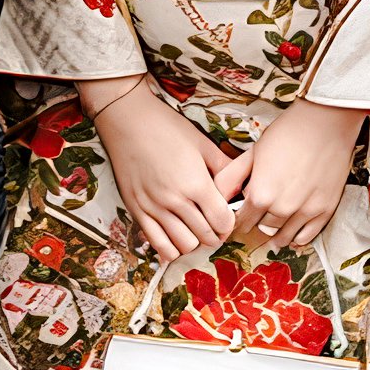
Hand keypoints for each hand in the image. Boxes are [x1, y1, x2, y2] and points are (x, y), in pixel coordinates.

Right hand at [83, 76, 247, 259]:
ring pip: (183, 245)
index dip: (229, 224)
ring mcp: (154, 207)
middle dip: (214, 234)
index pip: (222, 222)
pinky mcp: (136, 210)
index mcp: (196, 183)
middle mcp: (175, 200)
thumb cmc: (166, 127)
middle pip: (205, 237)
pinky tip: (175, 237)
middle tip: (213, 225)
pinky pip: (157, 245)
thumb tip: (241, 188)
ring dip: (194, 242)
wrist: (127, 120)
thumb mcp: (202, 143)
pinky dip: (171, 248)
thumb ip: (225, 168)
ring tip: (194, 229)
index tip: (227, 218)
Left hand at [222, 99, 365, 248]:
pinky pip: (307, 236)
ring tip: (272, 226)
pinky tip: (292, 232)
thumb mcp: (252, 153)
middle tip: (256, 217)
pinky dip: (297, 238)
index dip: (237, 220)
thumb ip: (232, 178)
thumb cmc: (286, 134)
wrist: (325, 124)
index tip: (238, 217)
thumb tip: (216, 196)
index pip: (241, 222)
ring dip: (275, 233)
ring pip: (284, 237)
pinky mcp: (325, 210)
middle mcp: (282, 208)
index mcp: (260, 195)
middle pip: (262, 229)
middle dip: (256, 224)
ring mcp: (306, 212)